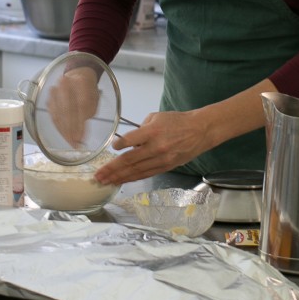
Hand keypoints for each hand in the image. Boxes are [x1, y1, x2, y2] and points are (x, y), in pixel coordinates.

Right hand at [45, 65, 100, 147]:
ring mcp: (55, 90)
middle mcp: (66, 84)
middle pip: (67, 110)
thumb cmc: (88, 90)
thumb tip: (81, 134)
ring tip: (70, 142)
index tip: (81, 138)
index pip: (80, 105)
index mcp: (81, 82)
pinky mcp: (49, 98)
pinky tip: (64, 135)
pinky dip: (58, 127)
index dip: (80, 124)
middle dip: (70, 129)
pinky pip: (52, 115)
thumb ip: (89, 112)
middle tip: (74, 144)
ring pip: (58, 114)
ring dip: (63, 130)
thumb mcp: (94, 98)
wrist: (76, 75)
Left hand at [93, 109, 212, 185]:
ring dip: (119, 177)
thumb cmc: (177, 121)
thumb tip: (129, 142)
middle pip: (129, 160)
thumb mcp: (157, 117)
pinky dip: (132, 178)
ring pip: (136, 171)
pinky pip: (145, 174)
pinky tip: (121, 181)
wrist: (200, 131)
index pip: (131, 140)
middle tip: (98, 176)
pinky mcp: (165, 167)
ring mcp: (161, 159)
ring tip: (105, 182)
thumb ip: (141, 129)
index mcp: (153, 131)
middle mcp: (156, 147)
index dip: (119, 146)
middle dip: (111, 169)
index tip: (112, 148)